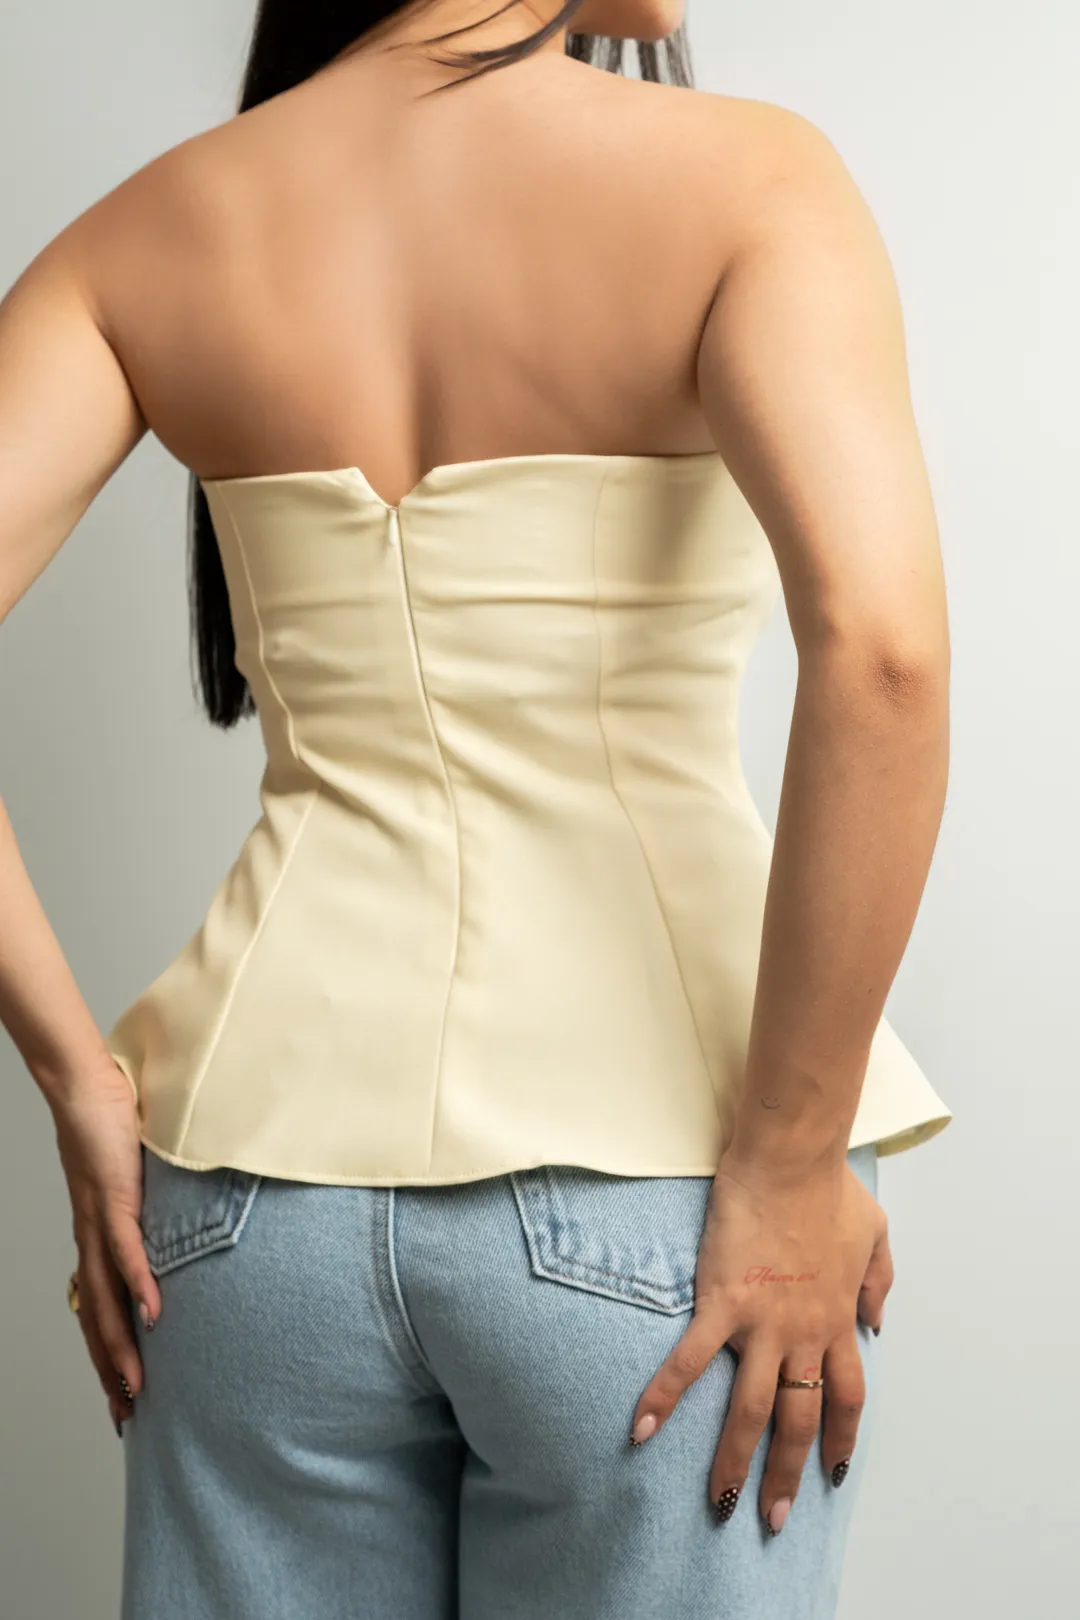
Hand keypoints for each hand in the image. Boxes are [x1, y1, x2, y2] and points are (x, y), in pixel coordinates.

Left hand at [51, 1060, 161, 1434]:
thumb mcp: (138, 1179)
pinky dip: (139, 1285)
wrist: (84, 1087)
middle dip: (109, 1371)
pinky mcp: (115, 1196)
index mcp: (95, 1238)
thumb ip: (152, 1206)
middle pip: (96, 1318)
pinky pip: (127, 1250)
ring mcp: (100, 1221)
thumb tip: (183, 1225)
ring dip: (119, 1346)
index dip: (107, 1354)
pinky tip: (152, 1315)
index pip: (98, 1308)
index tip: (121, 1396)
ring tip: (135, 1387)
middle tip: (125, 1416)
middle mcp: (91, 1239)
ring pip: (106, 1298)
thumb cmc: (111, 1126)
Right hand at [630, 1149, 891, 1532]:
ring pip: (751, 1409)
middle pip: (798, 1420)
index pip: (847, 1397)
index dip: (841, 1439)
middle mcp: (804, 1333)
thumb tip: (877, 1326)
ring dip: (734, 1460)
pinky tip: (641, 1428)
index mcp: (838, 1318)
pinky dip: (665, 1396)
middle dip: (785, 1474)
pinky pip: (691, 1360)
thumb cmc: (829, 1187)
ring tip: (719, 1500)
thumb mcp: (875, 1234)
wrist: (790, 1159)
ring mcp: (763, 1323)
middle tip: (770, 1518)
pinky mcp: (721, 1303)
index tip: (834, 1473)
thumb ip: (879, 1283)